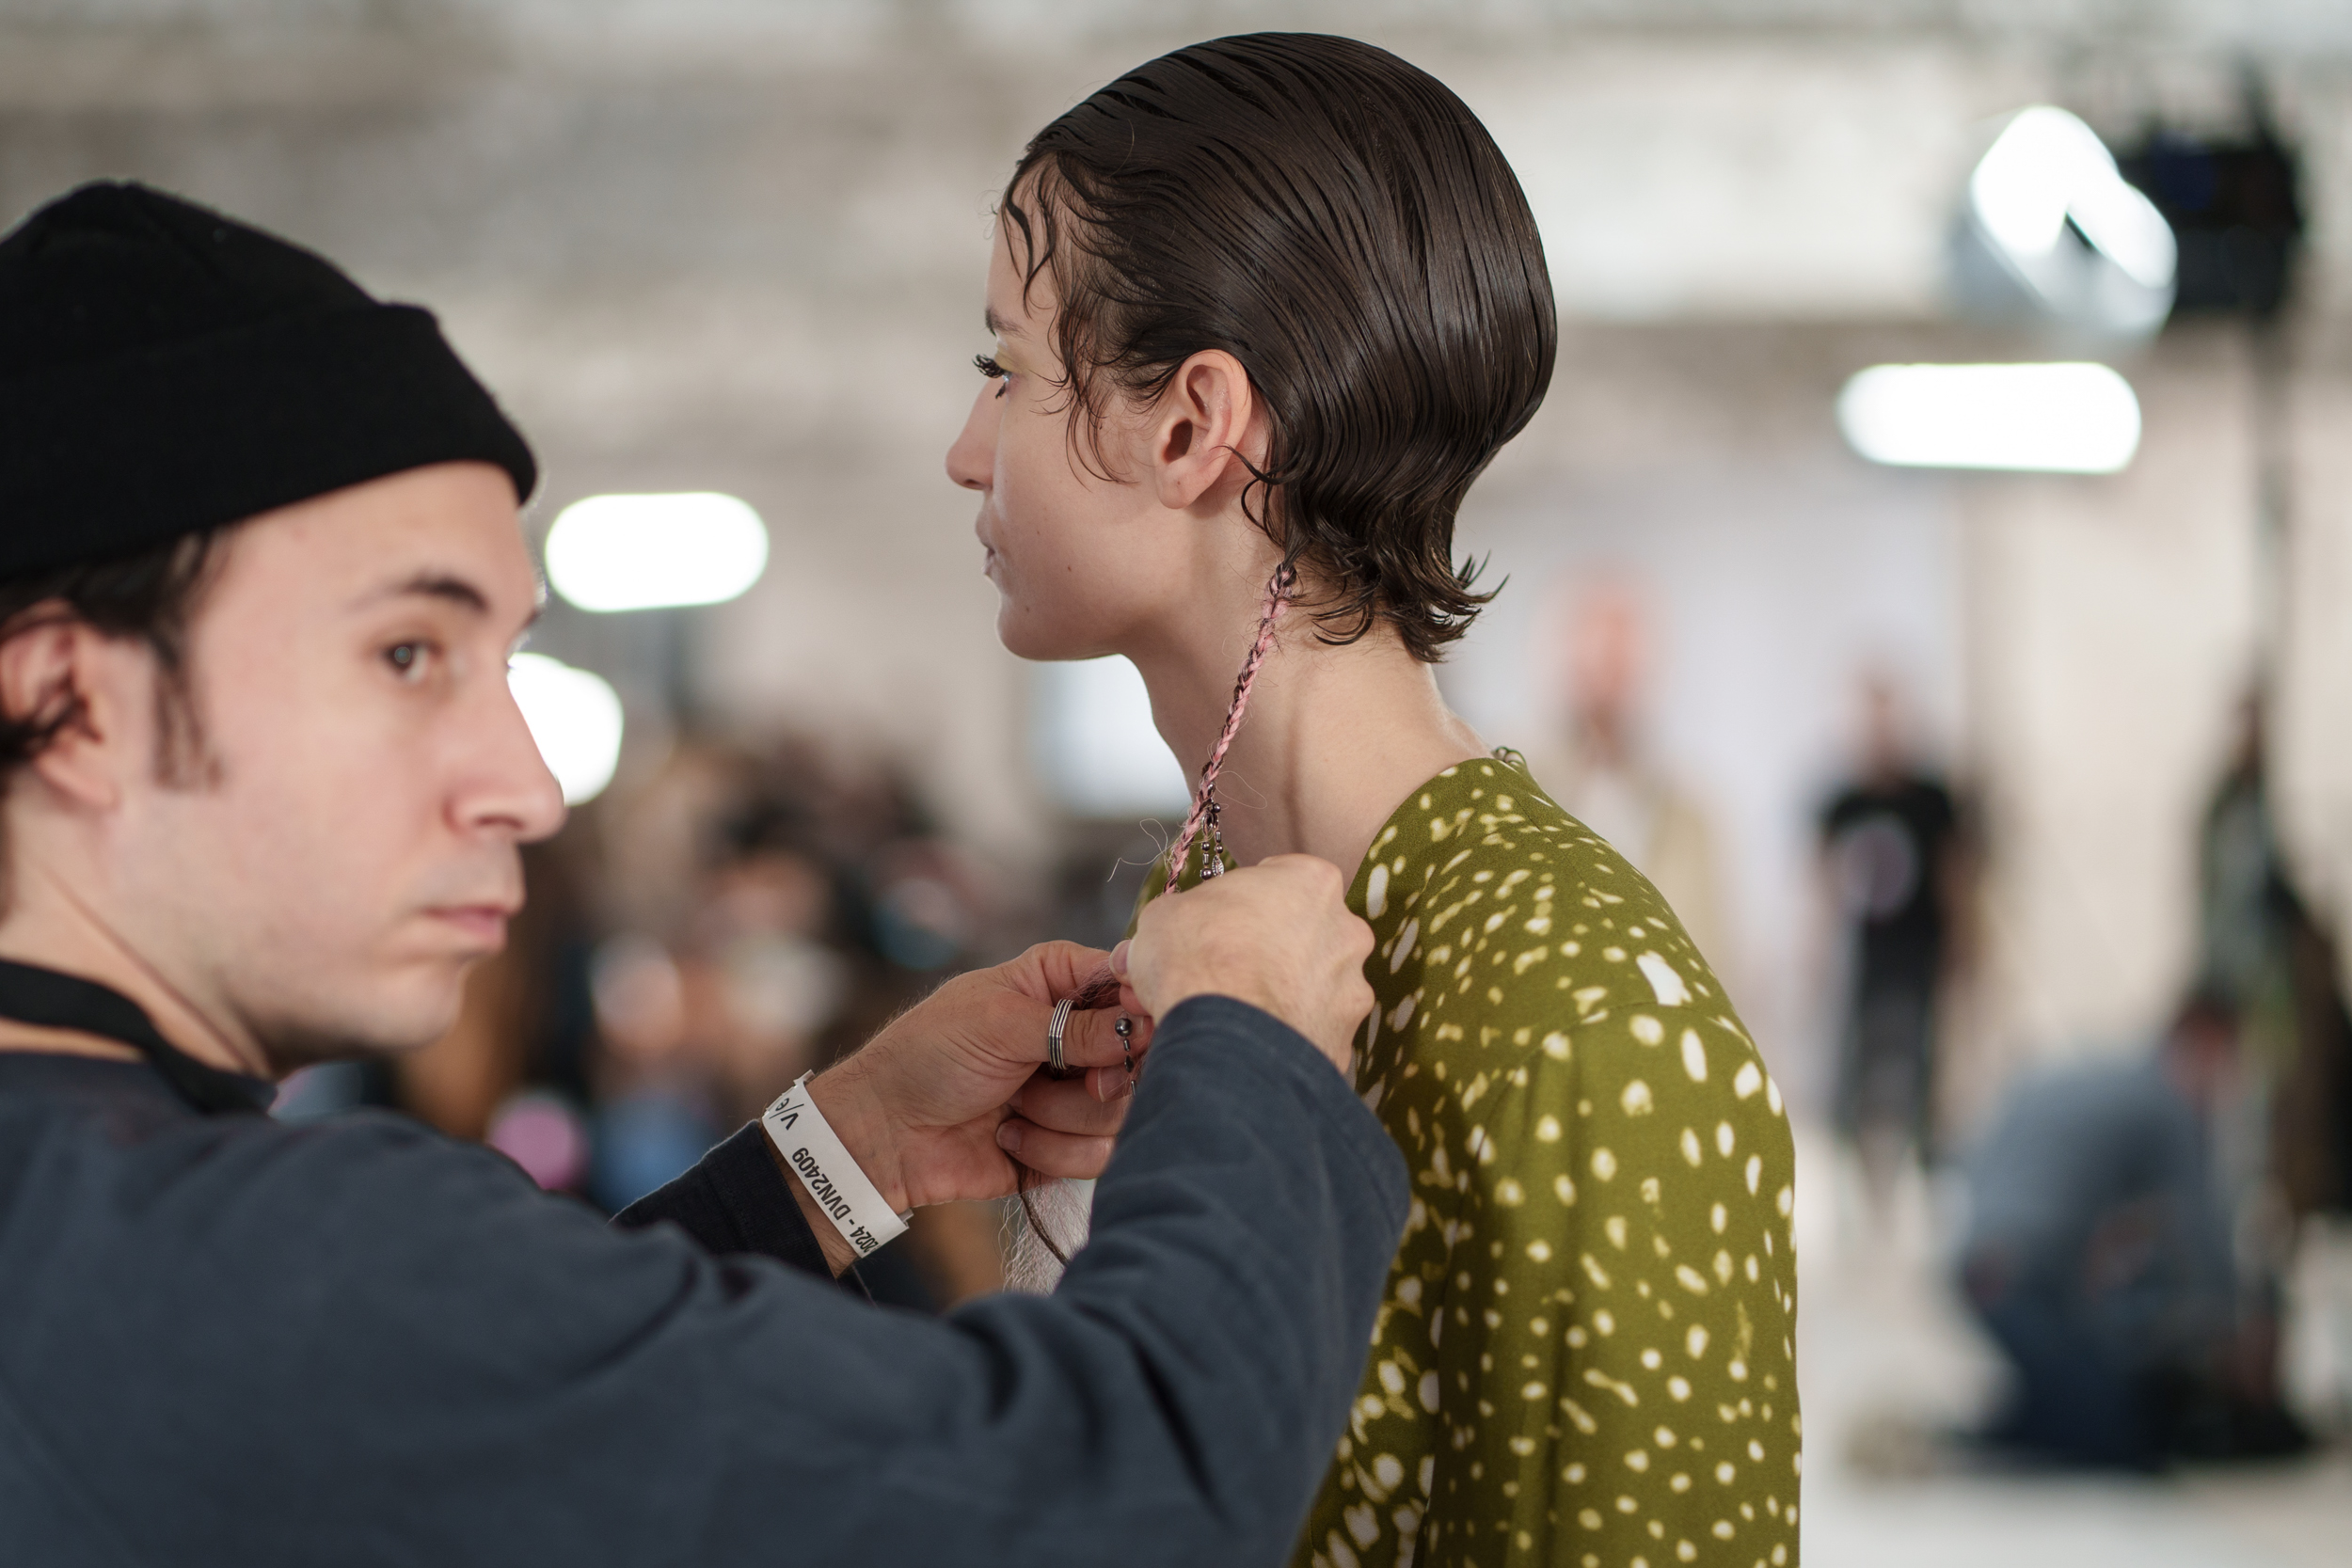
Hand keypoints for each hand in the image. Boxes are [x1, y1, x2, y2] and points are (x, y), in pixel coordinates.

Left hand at [800, 942, 1150, 1223]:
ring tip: (1013, 1108)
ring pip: (1123, 1109)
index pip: (1131, 983)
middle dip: (1105, 1078)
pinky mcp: (1068, 1145)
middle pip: (1143, 1054)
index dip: (1141, 1010)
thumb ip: (1076, 1026)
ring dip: (1064, 1116)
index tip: (1132, 1034)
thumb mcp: (1000, 1024)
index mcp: (1059, 983)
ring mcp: (1074, 1091)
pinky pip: (1099, 1154)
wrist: (884, 1135)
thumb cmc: (929, 1056)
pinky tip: (1008, 1137)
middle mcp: (1075, 1035)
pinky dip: (1051, 1152)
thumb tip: (1143, 1024)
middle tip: (1079, 1083)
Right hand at [1118, 854, 1372, 1074]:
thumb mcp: (1164, 916)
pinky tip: (1252, 1040)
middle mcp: (1345, 930)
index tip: (1225, 921)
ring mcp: (1353, 987)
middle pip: (1306, 933)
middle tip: (1229, 969)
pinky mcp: (1345, 1038)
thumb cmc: (1197, 959)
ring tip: (1237, 1011)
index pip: (1284, 879)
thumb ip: (1179, 916)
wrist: (1223, 1037)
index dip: (1248, 902)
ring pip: (1314, 987)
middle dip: (1272, 949)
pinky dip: (1286, 1035)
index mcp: (1311, 881)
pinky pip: (1312, 1031)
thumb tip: (1165, 935)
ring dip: (1282, 994)